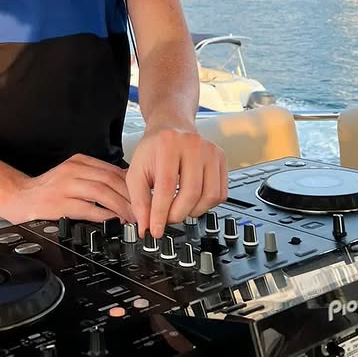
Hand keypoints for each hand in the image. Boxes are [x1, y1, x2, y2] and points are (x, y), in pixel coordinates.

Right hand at [3, 153, 134, 224]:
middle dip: (130, 196)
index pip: (112, 169)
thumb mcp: (71, 175)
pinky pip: (88, 208)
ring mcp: (66, 186)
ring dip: (121, 206)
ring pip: (102, 192)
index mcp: (78, 162)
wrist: (20, 196)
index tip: (141, 195)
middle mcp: (73, 170)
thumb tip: (122, 188)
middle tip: (141, 209)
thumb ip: (93, 177)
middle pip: (110, 180)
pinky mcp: (60, 204)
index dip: (130, 184)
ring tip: (131, 217)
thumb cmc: (47, 189)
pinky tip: (113, 221)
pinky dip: (104, 214)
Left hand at [126, 124, 226, 238]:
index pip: (166, 187)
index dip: (161, 213)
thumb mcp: (136, 171)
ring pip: (208, 196)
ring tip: (179, 209)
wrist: (171, 127)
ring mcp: (210, 151)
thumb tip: (146, 226)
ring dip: (193, 211)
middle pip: (190, 193)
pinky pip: (220, 193)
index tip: (155, 230)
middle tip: (166, 220)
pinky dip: (206, 205)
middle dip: (177, 214)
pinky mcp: (221, 159)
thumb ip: (139, 200)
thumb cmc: (154, 149)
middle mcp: (192, 145)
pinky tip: (193, 201)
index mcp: (168, 144)